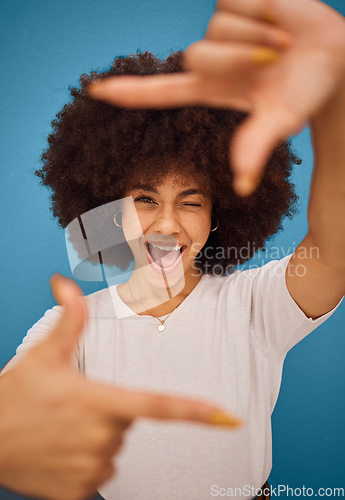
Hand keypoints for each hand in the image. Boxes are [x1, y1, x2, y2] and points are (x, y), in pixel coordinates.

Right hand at [0, 275, 240, 499]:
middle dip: (106, 413)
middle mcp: (102, 437)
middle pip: (126, 422)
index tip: (229, 417)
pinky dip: (83, 462)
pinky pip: (98, 473)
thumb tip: (66, 282)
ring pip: (112, 448)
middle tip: (68, 408)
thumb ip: (68, 320)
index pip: (158, 405)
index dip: (196, 411)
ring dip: (93, 438)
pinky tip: (57, 452)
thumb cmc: (14, 396)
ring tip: (59, 431)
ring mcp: (91, 468)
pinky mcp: (79, 492)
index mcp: (100, 401)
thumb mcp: (44, 355)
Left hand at [88, 0, 344, 195]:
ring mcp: (220, 29)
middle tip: (276, 60)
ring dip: (257, 34)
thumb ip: (257, 145)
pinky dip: (262, 8)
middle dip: (241, 57)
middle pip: (197, 55)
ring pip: (217, 25)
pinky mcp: (234, 0)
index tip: (96, 91)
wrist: (333, 55)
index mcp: (211, 90)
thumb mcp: (281, 119)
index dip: (129, 92)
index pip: (159, 91)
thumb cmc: (305, 91)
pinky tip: (278, 16)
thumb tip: (242, 186)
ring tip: (283, 42)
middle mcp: (210, 60)